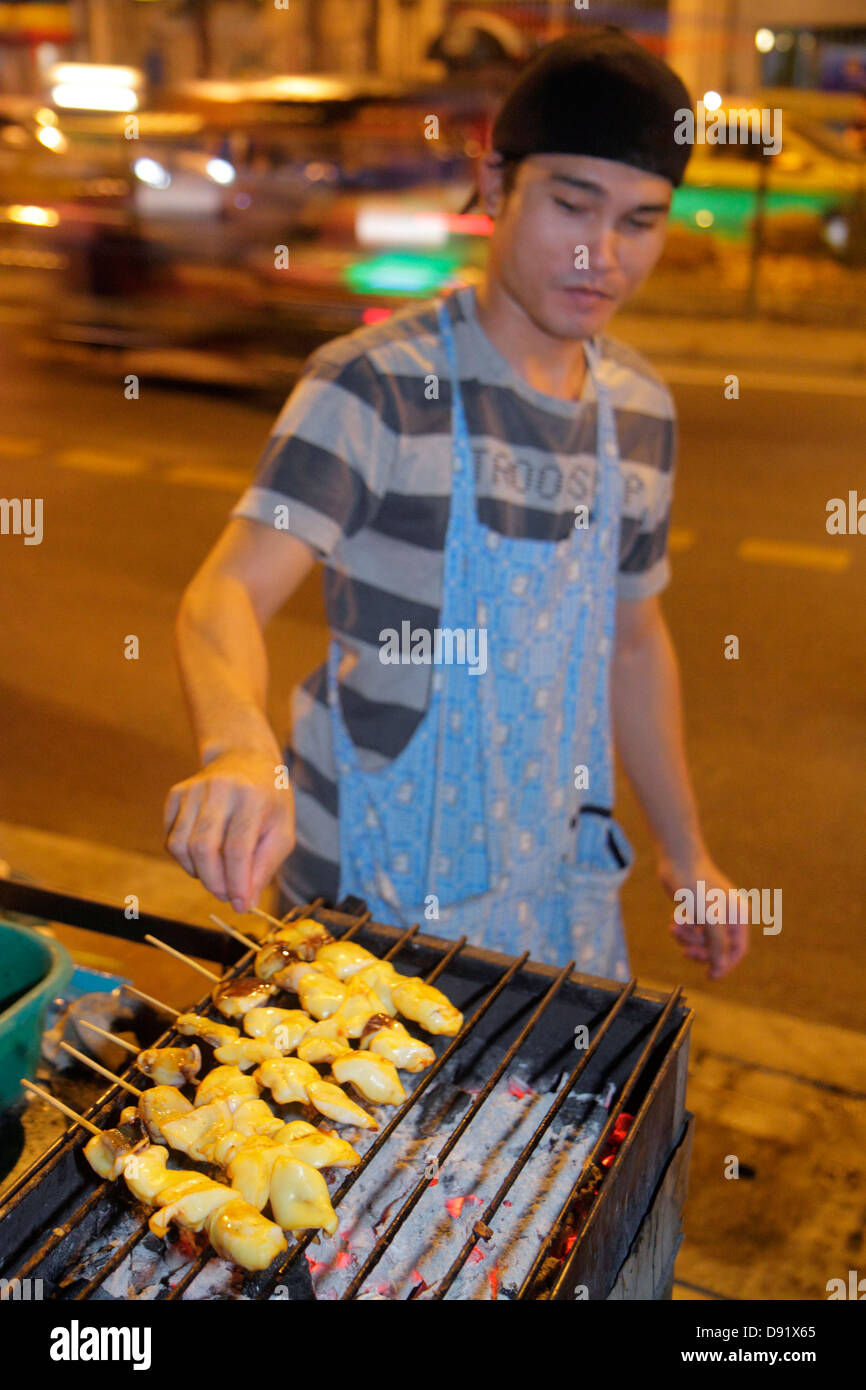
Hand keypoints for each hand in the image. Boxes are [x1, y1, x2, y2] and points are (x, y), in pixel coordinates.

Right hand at [163, 750, 294, 912]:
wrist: (244, 759)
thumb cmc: (269, 801)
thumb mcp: (282, 831)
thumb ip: (265, 867)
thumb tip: (246, 902)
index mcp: (252, 797)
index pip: (238, 848)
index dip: (237, 882)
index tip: (241, 906)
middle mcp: (219, 789)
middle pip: (203, 848)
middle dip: (214, 882)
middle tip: (226, 895)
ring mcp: (192, 789)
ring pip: (180, 846)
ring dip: (197, 872)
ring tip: (217, 874)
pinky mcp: (175, 794)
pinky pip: (170, 838)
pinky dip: (185, 858)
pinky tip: (204, 855)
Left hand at [659, 852, 748, 980]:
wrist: (677, 859)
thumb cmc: (696, 886)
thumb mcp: (709, 919)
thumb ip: (716, 945)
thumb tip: (719, 968)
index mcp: (738, 916)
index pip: (737, 950)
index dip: (725, 964)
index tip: (710, 976)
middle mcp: (727, 915)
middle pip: (717, 947)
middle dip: (700, 949)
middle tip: (686, 951)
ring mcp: (711, 912)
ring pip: (701, 939)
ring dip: (687, 937)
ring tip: (675, 926)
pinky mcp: (696, 909)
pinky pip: (691, 930)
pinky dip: (682, 928)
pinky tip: (674, 919)